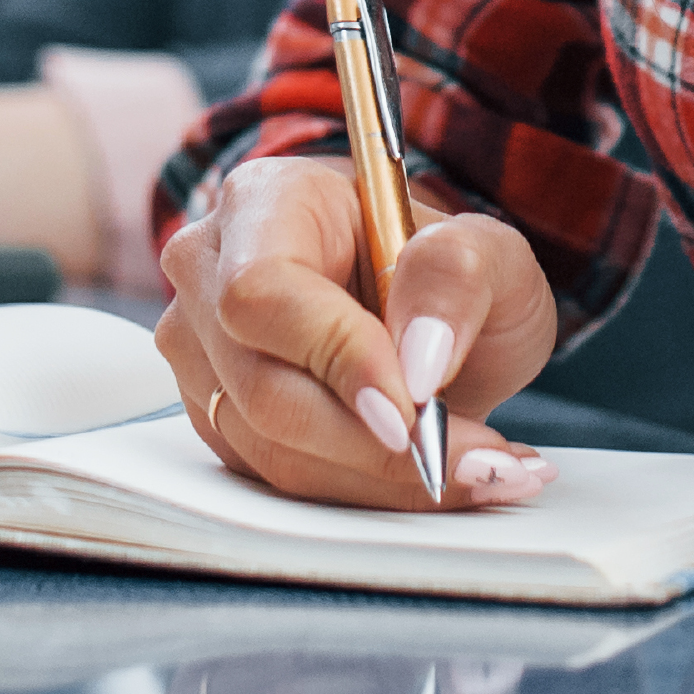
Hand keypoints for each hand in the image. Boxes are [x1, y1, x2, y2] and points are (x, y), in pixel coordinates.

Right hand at [152, 156, 559, 511]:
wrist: (432, 318)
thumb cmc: (447, 270)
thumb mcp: (489, 252)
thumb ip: (457, 278)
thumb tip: (419, 361)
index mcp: (265, 201)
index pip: (265, 289)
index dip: (335, 357)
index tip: (412, 412)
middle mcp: (211, 273)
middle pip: (264, 387)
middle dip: (377, 444)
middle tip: (479, 461)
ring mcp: (204, 353)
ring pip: (275, 449)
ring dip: (385, 479)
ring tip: (484, 470)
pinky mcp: (220, 420)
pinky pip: (281, 481)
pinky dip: (368, 491)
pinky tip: (439, 475)